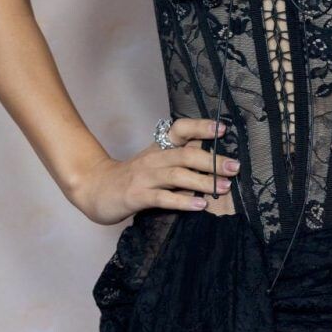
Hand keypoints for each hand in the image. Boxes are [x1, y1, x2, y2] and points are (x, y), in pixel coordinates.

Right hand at [65, 117, 237, 225]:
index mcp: (159, 147)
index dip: (201, 127)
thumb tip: (215, 156)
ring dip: (203, 181)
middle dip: (212, 160)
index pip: (180, 130)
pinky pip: (163, 198)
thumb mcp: (156, 161)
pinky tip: (200, 205)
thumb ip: (180, 157)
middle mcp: (153, 158)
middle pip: (185, 154)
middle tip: (235, 166)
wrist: (95, 188)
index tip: (222, 129)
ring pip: (177, 175)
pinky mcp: (137, 196)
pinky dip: (183, 201)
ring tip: (224, 187)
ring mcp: (145, 177)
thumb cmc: (133, 176)